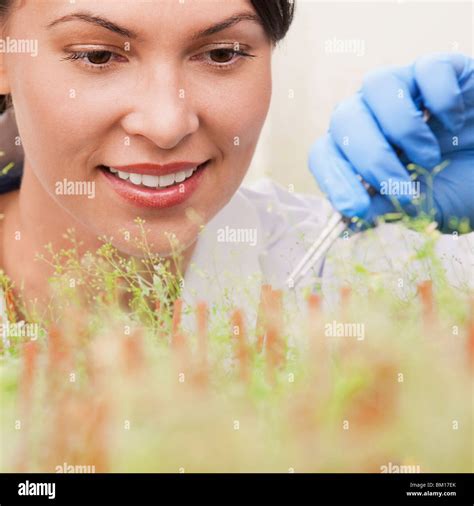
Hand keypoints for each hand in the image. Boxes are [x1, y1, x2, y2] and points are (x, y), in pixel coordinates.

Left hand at [308, 53, 473, 232]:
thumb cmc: (457, 186)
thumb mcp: (420, 207)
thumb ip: (384, 210)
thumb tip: (346, 223)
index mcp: (357, 147)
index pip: (323, 154)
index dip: (333, 180)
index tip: (356, 207)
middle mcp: (371, 114)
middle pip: (343, 118)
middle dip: (371, 158)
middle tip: (402, 186)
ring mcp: (404, 89)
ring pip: (376, 84)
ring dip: (403, 128)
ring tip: (429, 158)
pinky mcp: (440, 70)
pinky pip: (427, 68)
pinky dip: (441, 100)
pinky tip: (455, 124)